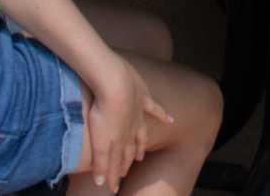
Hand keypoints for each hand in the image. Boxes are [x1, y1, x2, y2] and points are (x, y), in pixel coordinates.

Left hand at [81, 60, 173, 189]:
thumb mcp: (99, 142)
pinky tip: (170, 120)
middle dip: (126, 163)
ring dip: (141, 145)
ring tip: (140, 155)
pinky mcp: (141, 97)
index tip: (113, 186)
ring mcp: (137, 113)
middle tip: (124, 172)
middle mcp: (131, 130)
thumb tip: (100, 183)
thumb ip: (101, 162)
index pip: (118, 162)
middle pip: (130, 149)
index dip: (114, 175)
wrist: (114, 84)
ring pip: (141, 133)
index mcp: (120, 140)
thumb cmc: (104, 113)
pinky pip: (154, 108)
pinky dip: (162, 114)